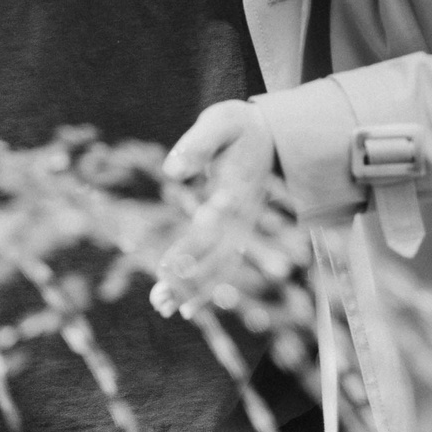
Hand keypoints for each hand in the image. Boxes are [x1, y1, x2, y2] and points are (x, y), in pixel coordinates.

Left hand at [156, 100, 281, 310]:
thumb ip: (197, 144)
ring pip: (221, 267)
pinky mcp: (240, 232)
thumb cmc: (239, 126)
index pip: (212, 226)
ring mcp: (245, 227)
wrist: (270, 133)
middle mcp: (244, 215)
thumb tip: (171, 170)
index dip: (191, 247)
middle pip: (216, 255)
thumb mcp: (220, 123)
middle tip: (160, 301)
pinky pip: (225, 266)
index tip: (169, 268)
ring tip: (163, 308)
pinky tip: (186, 308)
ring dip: (194, 290)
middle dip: (189, 280)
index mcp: (237, 190)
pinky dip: (206, 287)